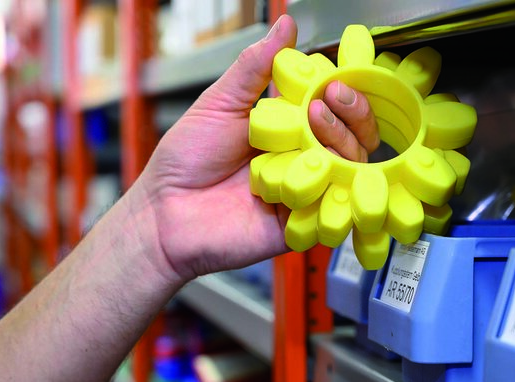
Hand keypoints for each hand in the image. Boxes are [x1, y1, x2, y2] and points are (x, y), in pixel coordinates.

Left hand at [131, 14, 378, 283]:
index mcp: (289, 129)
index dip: (344, 93)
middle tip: (326, 100)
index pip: (335, 109)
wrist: (163, 212)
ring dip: (340, 145)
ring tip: (314, 125)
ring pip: (348, 171)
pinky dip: (333, 189)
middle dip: (348, 116)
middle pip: (351, 140)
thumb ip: (256, 67)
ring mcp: (303, 192)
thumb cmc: (186, 160)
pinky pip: (331, 209)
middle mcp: (302, 160)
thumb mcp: (221, 102)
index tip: (336, 79)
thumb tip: (285, 24)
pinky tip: (322, 169)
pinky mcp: (299, 224)